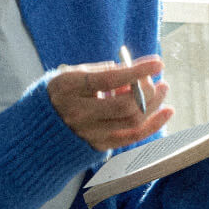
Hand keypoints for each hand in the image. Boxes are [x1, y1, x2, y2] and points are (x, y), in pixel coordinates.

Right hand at [48, 56, 171, 151]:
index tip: (158, 62)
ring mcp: (90, 133)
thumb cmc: (63, 93)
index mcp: (69, 88)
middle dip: (148, 90)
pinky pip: (133, 137)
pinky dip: (154, 124)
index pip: (109, 79)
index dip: (137, 71)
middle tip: (156, 80)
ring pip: (133, 120)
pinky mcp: (100, 146)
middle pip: (126, 104)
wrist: (41, 128)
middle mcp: (79, 113)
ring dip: (154, 104)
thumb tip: (133, 71)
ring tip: (162, 89)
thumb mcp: (73, 74)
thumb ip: (101, 71)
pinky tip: (167, 111)